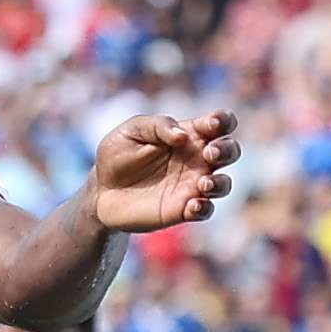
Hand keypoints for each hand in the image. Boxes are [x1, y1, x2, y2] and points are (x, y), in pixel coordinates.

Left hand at [88, 111, 239, 234]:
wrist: (101, 191)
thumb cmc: (117, 155)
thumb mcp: (131, 131)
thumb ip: (157, 126)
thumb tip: (183, 135)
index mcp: (189, 134)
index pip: (219, 123)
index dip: (222, 121)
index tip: (209, 125)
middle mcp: (196, 160)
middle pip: (230, 151)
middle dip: (227, 150)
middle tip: (209, 153)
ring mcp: (191, 186)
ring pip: (223, 184)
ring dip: (220, 183)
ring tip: (203, 183)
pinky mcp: (182, 210)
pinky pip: (205, 210)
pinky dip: (204, 208)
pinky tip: (193, 205)